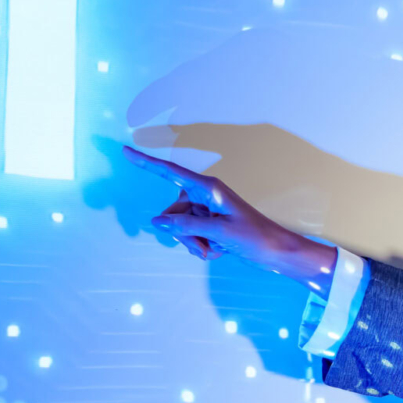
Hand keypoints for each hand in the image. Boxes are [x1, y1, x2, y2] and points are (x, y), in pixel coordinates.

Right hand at [122, 145, 337, 291]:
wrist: (276, 251)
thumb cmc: (254, 237)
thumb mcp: (218, 232)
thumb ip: (185, 226)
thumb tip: (156, 222)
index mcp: (208, 188)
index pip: (170, 173)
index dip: (147, 163)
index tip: (126, 151)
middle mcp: (204, 195)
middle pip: (172, 213)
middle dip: (183, 234)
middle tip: (207, 245)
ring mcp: (206, 210)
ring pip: (179, 228)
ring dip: (193, 243)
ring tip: (216, 249)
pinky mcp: (209, 224)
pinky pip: (190, 235)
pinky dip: (200, 246)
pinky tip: (218, 250)